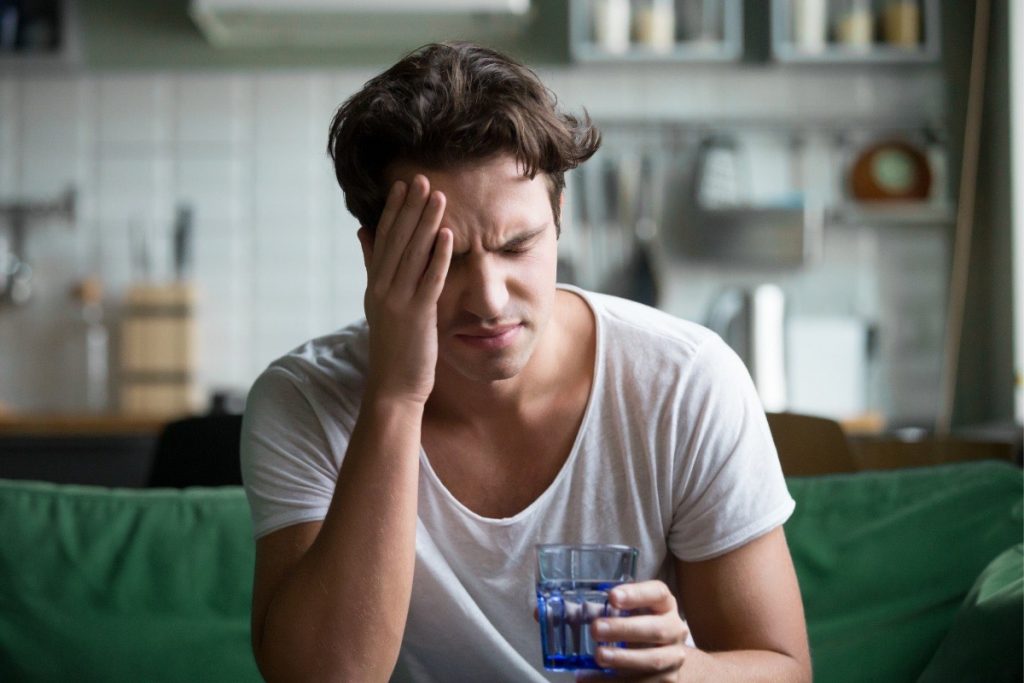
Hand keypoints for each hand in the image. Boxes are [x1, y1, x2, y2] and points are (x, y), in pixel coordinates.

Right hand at [357, 175, 452, 404]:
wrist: (392, 387)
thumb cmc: (393, 347)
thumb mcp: (379, 303)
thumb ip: (373, 267)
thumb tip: (364, 232)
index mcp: (374, 284)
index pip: (383, 240)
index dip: (394, 211)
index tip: (403, 185)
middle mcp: (382, 289)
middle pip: (397, 241)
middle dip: (410, 209)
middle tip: (422, 179)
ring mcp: (397, 302)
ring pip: (413, 255)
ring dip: (426, 224)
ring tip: (439, 197)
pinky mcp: (416, 316)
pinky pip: (428, 281)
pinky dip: (438, 257)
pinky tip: (448, 236)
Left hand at [577, 581, 690, 681]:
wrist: (663, 656)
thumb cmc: (635, 626)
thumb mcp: (623, 614)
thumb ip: (596, 610)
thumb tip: (552, 613)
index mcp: (663, 605)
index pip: (657, 593)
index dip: (636, 594)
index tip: (612, 596)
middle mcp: (674, 629)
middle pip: (656, 629)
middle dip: (625, 629)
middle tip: (596, 629)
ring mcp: (673, 658)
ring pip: (653, 660)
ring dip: (623, 659)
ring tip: (597, 656)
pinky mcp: (667, 681)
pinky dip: (614, 682)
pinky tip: (590, 679)